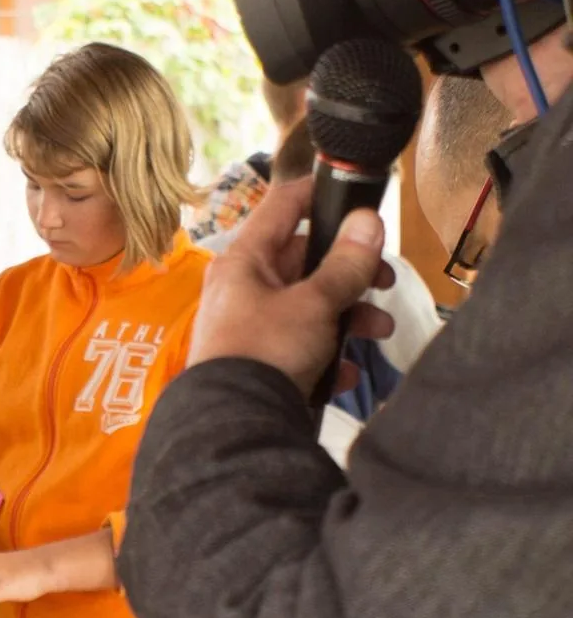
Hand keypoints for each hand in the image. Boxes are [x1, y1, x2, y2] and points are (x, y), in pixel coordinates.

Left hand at [190, 179, 395, 396]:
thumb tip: (368, 220)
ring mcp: (249, 326)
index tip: (357, 195)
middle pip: (305, 263)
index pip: (283, 206)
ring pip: (309, 308)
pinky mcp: (258, 363)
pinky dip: (326, 358)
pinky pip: (301, 349)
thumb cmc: (267, 351)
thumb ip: (346, 265)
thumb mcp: (313, 304)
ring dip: (349, 318)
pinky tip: (345, 374)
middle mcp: (242, 288)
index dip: (320, 193)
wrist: (232, 425)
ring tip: (379, 333)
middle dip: (352, 275)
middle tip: (385, 283)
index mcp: (245, 261)